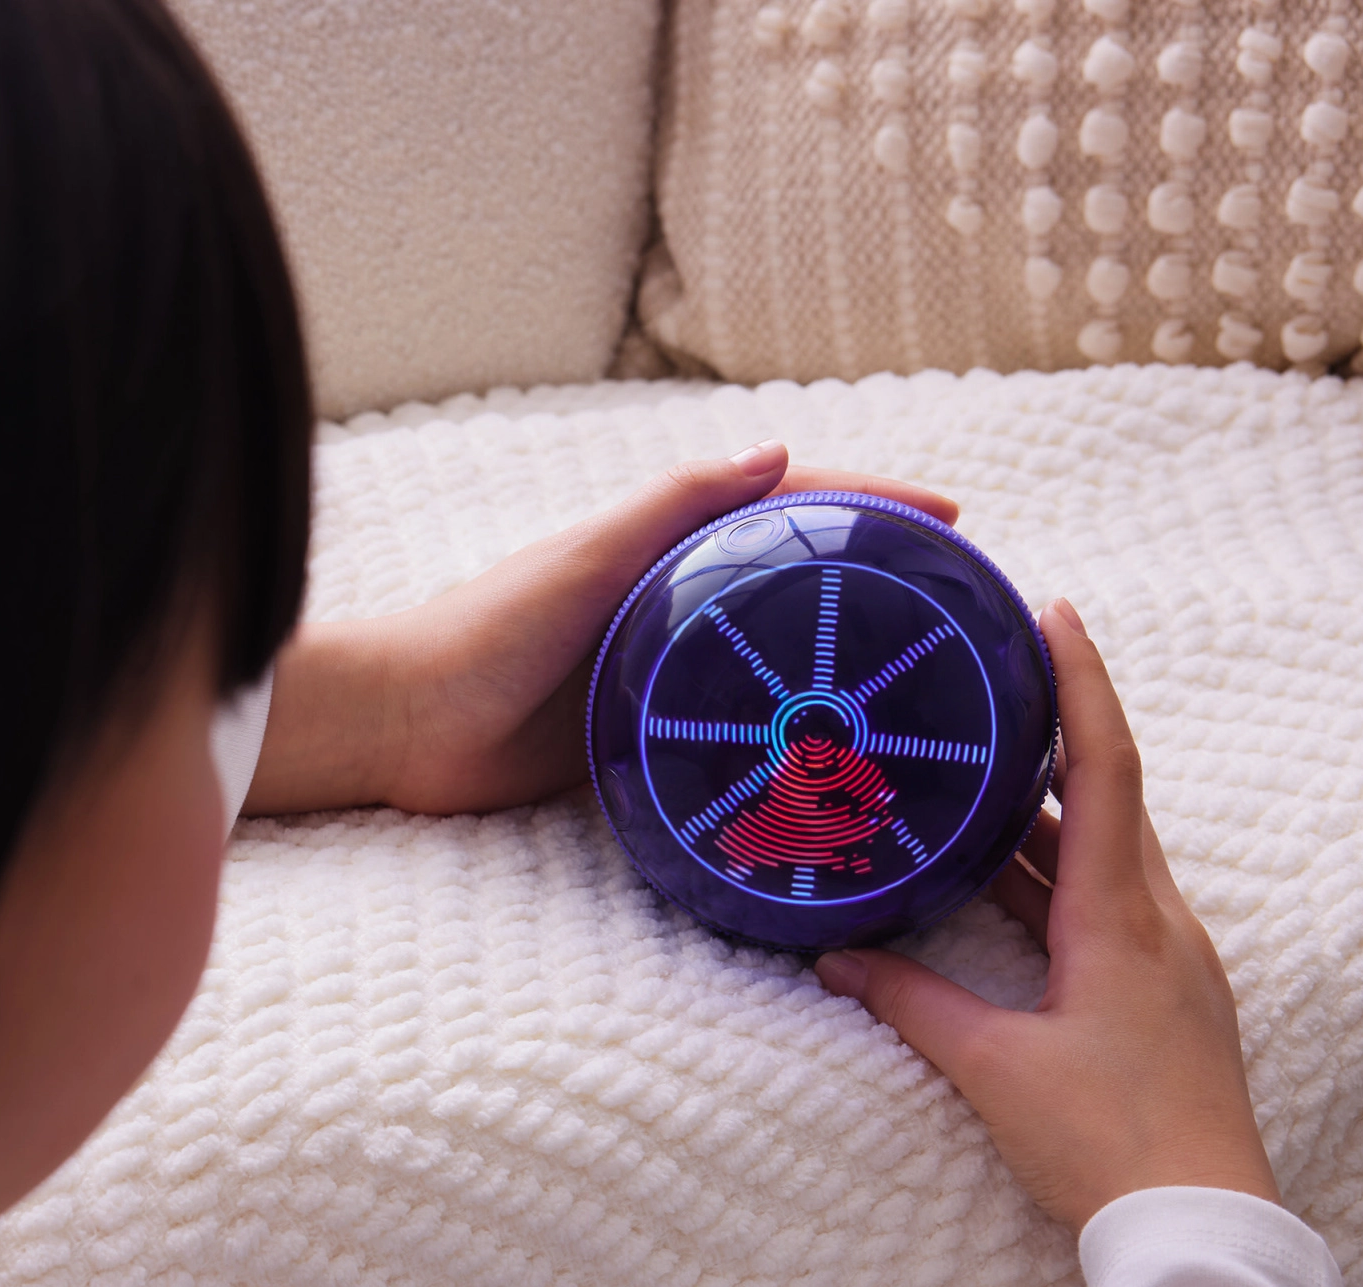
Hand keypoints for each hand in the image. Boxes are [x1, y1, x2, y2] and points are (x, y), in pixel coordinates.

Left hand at [242, 442, 958, 816]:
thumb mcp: (586, 560)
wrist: (405, 727)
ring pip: (766, 656)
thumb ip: (671, 509)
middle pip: (789, 579)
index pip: (786, 503)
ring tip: (916, 685)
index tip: (950, 518)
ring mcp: (656, 668)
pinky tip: (826, 761)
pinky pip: (726, 726)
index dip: (871, 503)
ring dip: (833, 660)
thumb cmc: (482, 633)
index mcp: (660, 544)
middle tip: (957, 607)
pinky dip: (779, 732)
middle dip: (872, 581)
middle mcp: (666, 600)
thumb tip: (774, 448)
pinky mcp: (636, 733)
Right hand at [813, 600, 1279, 1233]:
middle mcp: (1160, 922)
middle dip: (1054, 736)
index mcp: (1122, 918)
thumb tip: (839, 960)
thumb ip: (911, 1002)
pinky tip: (1011, 884)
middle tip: (996, 683)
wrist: (1198, 1223)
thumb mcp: (993, 1067)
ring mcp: (1171, 959)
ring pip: (1108, 857)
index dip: (1081, 685)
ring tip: (982, 773)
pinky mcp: (1165, 995)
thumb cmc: (1105, 1143)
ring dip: (1048, 815)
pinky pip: (1111, 906)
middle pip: (1110, 800)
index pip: (1106, 769)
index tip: (1053, 614)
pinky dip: (1061, 877)